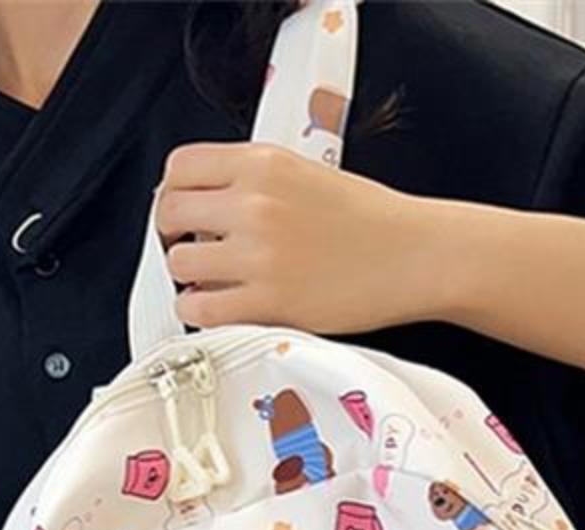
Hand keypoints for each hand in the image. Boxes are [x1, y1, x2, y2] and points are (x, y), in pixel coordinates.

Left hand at [155, 141, 439, 334]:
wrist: (414, 255)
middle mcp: (255, 203)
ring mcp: (259, 253)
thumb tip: (205, 202)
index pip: (179, 167)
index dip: (173, 193)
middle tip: (189, 250)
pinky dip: (199, 311)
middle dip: (173, 235)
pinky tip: (217, 308)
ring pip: (179, 264)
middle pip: (169, 213)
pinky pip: (200, 307)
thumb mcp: (306, 172)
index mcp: (262, 163)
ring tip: (210, 283)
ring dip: (187, 277)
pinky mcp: (268, 300)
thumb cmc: (370, 221)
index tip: (182, 212)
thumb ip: (254, 180)